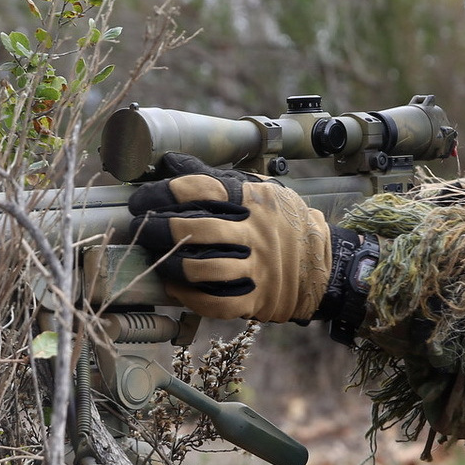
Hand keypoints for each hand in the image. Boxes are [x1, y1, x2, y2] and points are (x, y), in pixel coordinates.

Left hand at [126, 153, 332, 321]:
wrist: (326, 263)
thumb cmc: (284, 222)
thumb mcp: (259, 190)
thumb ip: (216, 178)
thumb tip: (170, 162)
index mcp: (252, 199)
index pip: (199, 189)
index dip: (160, 194)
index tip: (140, 201)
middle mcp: (255, 232)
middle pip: (194, 229)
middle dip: (155, 230)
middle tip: (137, 229)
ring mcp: (258, 267)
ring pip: (203, 268)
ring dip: (170, 266)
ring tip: (156, 260)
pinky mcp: (259, 298)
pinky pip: (218, 302)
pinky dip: (190, 297)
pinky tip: (175, 289)